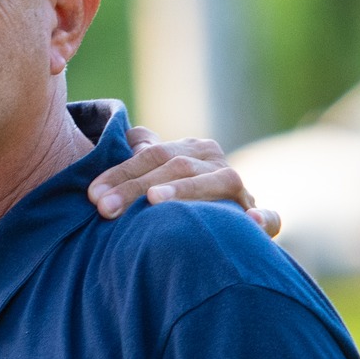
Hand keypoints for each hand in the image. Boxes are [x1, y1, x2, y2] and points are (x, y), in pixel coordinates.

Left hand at [87, 126, 281, 236]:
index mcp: (191, 150)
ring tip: (155, 201)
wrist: (222, 222)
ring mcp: (240, 189)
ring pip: (216, 183)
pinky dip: (261, 218)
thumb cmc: (175, 196)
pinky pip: (268, 217)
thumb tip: (127, 137)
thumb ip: (141, 155)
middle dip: (135, 188)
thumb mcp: (157, 173)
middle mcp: (216, 163)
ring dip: (185, 191)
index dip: (120, 173)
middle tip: (104, 208)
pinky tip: (248, 221)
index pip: (152, 154)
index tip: (91, 195)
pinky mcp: (259, 217)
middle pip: (175, 167)